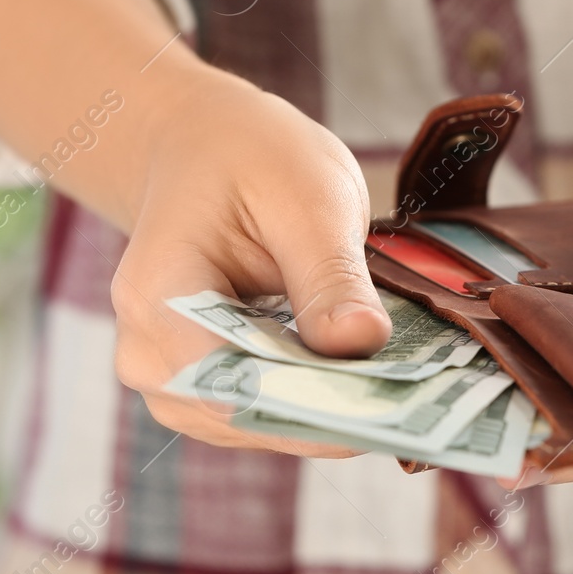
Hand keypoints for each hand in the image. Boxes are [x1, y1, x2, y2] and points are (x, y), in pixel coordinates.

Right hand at [108, 63, 393, 454]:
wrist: (204, 149)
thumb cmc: (249, 160)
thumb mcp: (306, 197)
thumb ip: (329, 273)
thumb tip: (362, 342)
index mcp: (158, 297)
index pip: (231, 383)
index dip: (312, 405)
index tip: (395, 410)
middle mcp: (149, 355)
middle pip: (246, 414)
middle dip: (333, 413)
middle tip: (423, 405)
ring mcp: (171, 380)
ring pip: (261, 424)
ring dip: (331, 413)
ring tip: (406, 394)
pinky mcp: (206, 389)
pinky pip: (266, 411)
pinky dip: (318, 400)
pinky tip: (371, 382)